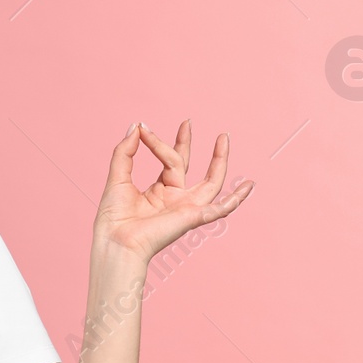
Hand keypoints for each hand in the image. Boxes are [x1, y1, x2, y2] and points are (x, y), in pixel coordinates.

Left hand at [93, 119, 252, 261]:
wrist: (115, 240)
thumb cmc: (113, 217)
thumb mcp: (118, 176)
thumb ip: (125, 151)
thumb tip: (136, 126)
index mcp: (159, 191)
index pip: (166, 160)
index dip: (156, 142)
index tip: (143, 128)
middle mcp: (175, 199)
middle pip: (186, 167)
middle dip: (187, 144)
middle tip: (187, 121)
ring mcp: (186, 208)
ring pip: (211, 183)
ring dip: (219, 161)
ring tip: (223, 138)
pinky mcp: (193, 217)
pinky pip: (220, 209)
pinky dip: (235, 200)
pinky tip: (248, 187)